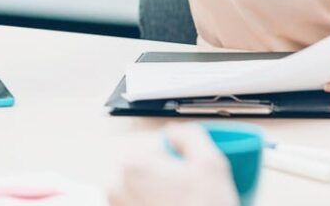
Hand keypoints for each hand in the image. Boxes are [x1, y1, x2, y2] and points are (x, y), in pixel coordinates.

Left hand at [108, 125, 237, 205]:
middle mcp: (118, 188)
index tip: (191, 175)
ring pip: (139, 195)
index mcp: (135, 165)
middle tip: (188, 194)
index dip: (178, 160)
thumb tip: (175, 131)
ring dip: (156, 198)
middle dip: (164, 180)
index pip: (156, 150)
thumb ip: (191, 136)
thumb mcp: (212, 163)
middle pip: (145, 173)